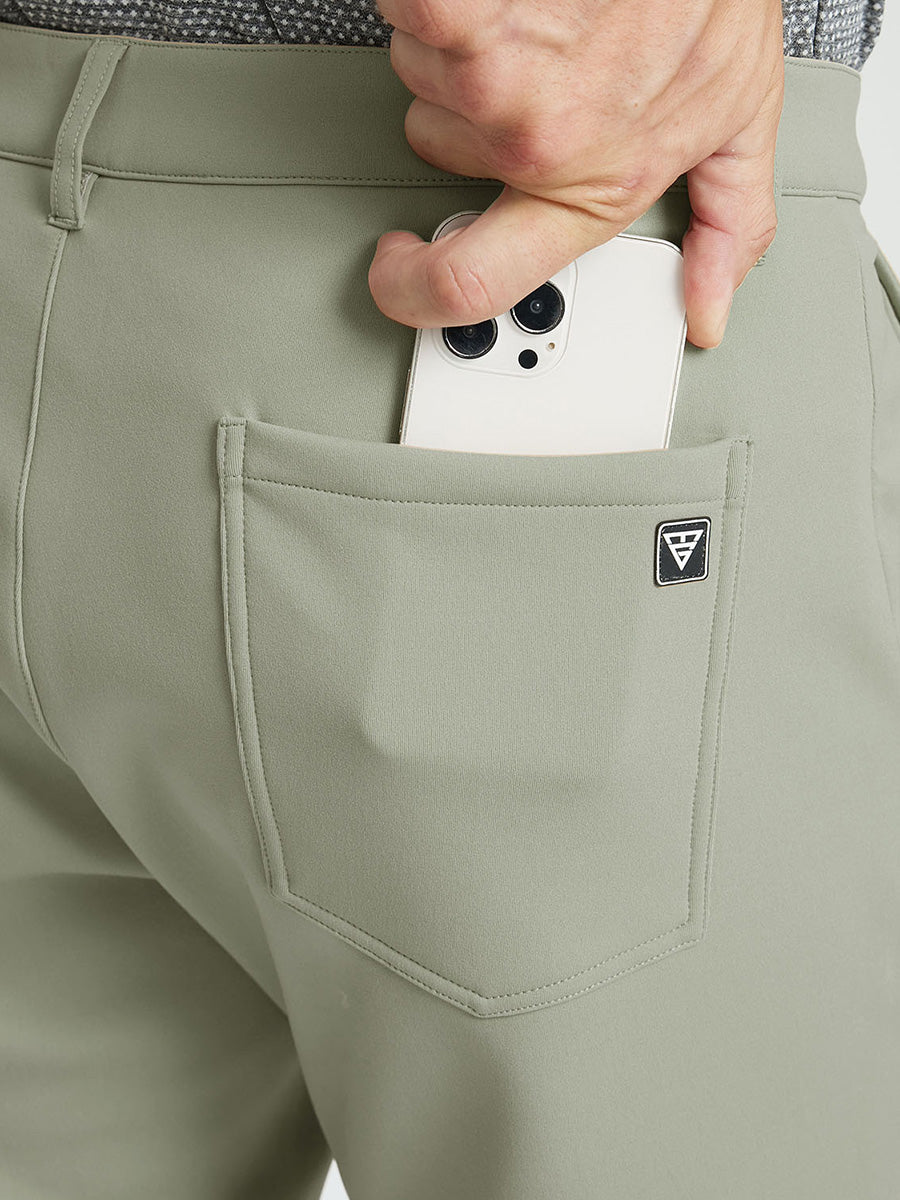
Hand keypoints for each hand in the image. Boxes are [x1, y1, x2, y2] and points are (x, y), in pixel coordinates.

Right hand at [368, 0, 783, 347]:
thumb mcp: (738, 116)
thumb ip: (725, 221)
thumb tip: (710, 308)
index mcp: (587, 188)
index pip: (469, 282)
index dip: (412, 289)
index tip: (401, 266)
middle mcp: (532, 144)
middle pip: (436, 139)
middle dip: (469, 95)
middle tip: (532, 50)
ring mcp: (491, 78)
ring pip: (422, 65)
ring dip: (460, 32)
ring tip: (527, 5)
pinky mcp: (459, 13)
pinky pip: (409, 13)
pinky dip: (431, 0)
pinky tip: (483, 0)